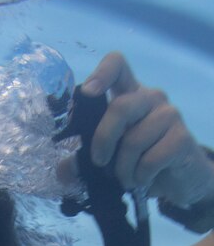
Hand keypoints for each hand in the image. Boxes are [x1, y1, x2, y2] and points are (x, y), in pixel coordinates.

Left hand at [59, 51, 213, 206]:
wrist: (178, 181)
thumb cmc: (139, 162)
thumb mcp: (109, 159)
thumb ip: (84, 160)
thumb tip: (62, 171)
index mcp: (129, 95)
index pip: (118, 65)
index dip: (102, 73)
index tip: (88, 93)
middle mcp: (150, 98)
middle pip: (120, 107)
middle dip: (104, 140)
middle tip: (100, 162)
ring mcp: (169, 115)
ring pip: (134, 140)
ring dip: (123, 169)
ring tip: (126, 179)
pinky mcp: (182, 138)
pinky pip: (151, 159)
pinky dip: (140, 176)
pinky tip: (143, 180)